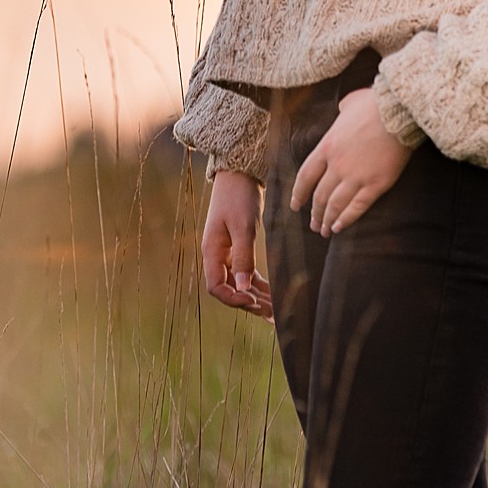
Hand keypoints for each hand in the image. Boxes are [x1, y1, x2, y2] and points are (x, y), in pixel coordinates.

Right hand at [201, 167, 273, 319]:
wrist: (239, 173)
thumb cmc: (238, 196)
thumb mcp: (243, 226)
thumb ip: (243, 257)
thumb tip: (242, 287)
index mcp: (211, 251)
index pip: (216, 287)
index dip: (233, 299)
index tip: (254, 302)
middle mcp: (217, 256)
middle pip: (230, 289)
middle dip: (250, 303)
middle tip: (273, 314)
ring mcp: (227, 253)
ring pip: (240, 284)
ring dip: (256, 297)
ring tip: (276, 311)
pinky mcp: (239, 248)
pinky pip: (247, 273)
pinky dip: (259, 285)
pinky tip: (273, 295)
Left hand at [291, 86, 412, 236]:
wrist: (398, 112)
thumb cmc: (375, 104)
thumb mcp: (350, 103)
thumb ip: (343, 110)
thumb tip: (344, 109)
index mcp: (327, 147)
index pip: (306, 176)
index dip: (299, 194)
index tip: (296, 205)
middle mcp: (337, 165)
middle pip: (320, 195)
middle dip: (315, 212)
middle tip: (313, 224)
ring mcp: (356, 177)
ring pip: (335, 205)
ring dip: (328, 220)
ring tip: (325, 230)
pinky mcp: (376, 184)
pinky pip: (357, 207)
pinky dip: (347, 219)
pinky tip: (340, 228)